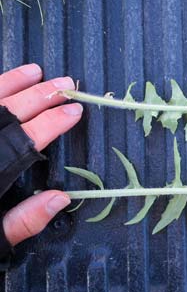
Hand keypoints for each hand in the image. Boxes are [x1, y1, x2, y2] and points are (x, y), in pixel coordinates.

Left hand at [0, 64, 81, 246]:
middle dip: (41, 96)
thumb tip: (61, 197)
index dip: (53, 122)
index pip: (26, 138)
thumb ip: (25, 220)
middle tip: (66, 84)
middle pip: (8, 112)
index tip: (75, 111)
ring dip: (12, 82)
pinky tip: (1, 82)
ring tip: (35, 71)